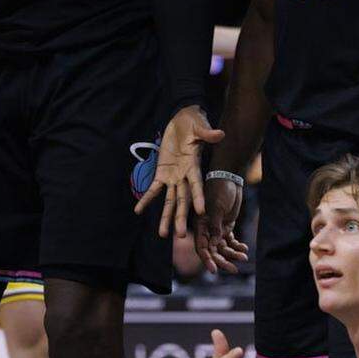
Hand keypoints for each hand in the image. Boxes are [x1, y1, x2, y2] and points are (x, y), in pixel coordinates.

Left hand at [135, 105, 224, 237]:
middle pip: (183, 201)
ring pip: (169, 201)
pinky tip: (138, 211)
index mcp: (193, 166)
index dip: (198, 198)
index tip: (201, 212)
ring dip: (166, 217)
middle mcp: (184, 176)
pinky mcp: (161, 174)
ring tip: (162, 234)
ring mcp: (172, 177)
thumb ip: (207, 133)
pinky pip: (153, 190)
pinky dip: (146, 200)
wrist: (182, 121)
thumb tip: (220, 134)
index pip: (196, 185)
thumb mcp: (199, 126)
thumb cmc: (193, 123)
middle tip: (180, 236)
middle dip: (181, 217)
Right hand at [193, 178, 248, 273]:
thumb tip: (213, 246)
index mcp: (200, 226)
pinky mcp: (226, 226)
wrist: (230, 178)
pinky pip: (231, 241)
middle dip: (223, 261)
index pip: (201, 247)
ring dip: (233, 254)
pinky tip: (244, 249)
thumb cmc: (220, 190)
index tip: (214, 271)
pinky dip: (237, 246)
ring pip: (223, 248)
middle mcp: (207, 230)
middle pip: (213, 251)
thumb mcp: (217, 208)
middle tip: (234, 269)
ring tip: (244, 257)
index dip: (207, 260)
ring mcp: (217, 228)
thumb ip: (215, 227)